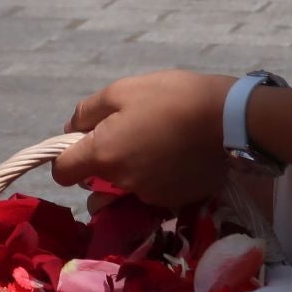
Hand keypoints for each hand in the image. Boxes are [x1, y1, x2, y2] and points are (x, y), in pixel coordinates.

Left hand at [52, 70, 235, 207]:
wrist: (229, 119)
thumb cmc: (171, 97)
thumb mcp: (123, 90)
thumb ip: (88, 111)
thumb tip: (71, 129)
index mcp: (104, 155)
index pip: (62, 173)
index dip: (66, 158)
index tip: (81, 144)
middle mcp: (122, 183)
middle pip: (94, 186)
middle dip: (101, 168)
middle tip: (125, 138)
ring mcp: (150, 196)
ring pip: (125, 190)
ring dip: (129, 175)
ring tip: (153, 149)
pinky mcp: (175, 201)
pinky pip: (153, 193)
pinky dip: (157, 179)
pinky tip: (175, 157)